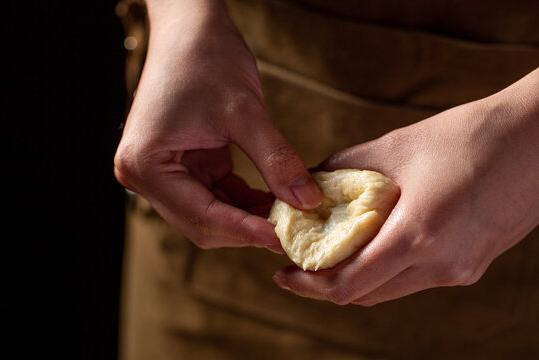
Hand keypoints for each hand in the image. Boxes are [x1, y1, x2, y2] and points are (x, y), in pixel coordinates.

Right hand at [114, 0, 321, 251]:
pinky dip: (243, 202)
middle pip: (202, 222)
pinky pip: (214, 195)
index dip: (247, 231)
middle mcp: (144, 174)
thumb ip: (277, 161)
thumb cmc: (207, 57)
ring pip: (210, 214)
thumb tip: (307, 201)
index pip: (201, 214)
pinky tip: (273, 200)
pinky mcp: (180, 165)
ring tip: (287, 215)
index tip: (285, 239)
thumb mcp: (246, 112)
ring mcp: (161, 172)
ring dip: (248, 217)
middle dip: (248, 228)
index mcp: (146, 163)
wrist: (191, 27)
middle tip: (292, 231)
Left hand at [273, 68, 538, 304]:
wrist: (538, 138)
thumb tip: (309, 187)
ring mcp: (462, 270)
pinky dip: (386, 270)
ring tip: (330, 254)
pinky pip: (415, 280)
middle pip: (365, 295)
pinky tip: (373, 246)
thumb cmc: (467, 135)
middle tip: (300, 263)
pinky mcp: (472, 265)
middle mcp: (442, 265)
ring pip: (390, 291)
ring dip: (356, 278)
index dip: (308, 284)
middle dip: (326, 283)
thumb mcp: (394, 146)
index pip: (348, 286)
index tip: (284, 272)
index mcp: (418, 235)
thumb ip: (342, 170)